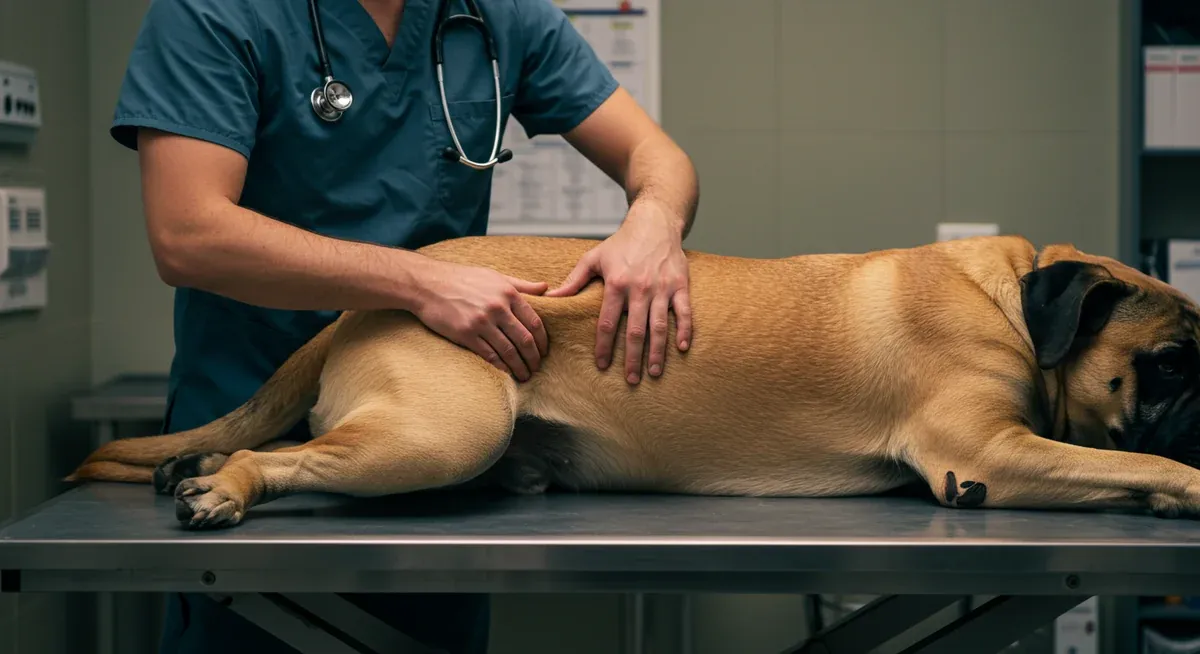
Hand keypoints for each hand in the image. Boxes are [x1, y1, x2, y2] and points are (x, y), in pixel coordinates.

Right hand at [411, 260, 549, 380]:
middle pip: (524, 340)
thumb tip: (547, 288)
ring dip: (519, 366)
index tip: (544, 351)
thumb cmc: (462, 278)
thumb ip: (521, 284)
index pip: (534, 322)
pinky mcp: (466, 334)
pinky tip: (507, 372)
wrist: (428, 284)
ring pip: (509, 351)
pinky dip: (501, 366)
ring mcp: (482, 322)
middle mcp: (497, 308)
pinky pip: (490, 355)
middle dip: (534, 358)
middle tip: (537, 367)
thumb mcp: (494, 276)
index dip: (542, 341)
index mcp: (508, 293)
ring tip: (525, 375)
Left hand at [546, 204, 691, 383]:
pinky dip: (685, 330)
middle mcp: (639, 288)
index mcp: (615, 284)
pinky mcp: (680, 285)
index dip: (603, 346)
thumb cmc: (621, 243)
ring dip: (657, 352)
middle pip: (634, 331)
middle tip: (630, 380)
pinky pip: (684, 312)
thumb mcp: (593, 258)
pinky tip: (682, 348)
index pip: (607, 322)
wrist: (654, 223)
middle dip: (631, 358)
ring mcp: (662, 288)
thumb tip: (551, 298)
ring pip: (659, 326)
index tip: (601, 365)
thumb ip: (573, 281)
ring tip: (654, 372)